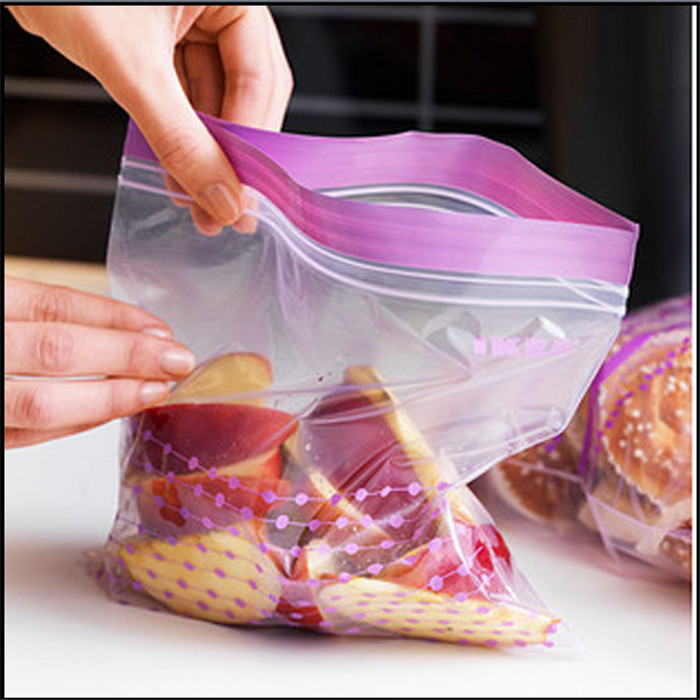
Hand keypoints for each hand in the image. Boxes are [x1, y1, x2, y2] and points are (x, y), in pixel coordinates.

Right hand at [5, 276, 195, 448]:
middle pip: (57, 351)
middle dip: (128, 357)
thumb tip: (124, 331)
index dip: (115, 318)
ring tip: (154, 390)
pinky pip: (28, 436)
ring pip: (43, 404)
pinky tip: (113, 411)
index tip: (160, 330)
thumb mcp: (4, 307)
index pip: (54, 306)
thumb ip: (42, 317)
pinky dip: (77, 423)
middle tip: (175, 362)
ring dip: (110, 398)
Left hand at [7, 5, 292, 233]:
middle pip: (244, 95)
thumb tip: (217, 194)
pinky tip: (175, 168)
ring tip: (197, 197)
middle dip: (229, 154)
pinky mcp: (161, 43)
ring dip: (203, 153)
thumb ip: (177, 135)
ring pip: (213, 101)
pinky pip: (183, 98)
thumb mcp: (131, 64)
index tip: (242, 193)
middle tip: (223, 204)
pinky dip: (178, 134)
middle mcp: (216, 9)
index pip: (260, 80)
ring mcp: (190, 25)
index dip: (252, 144)